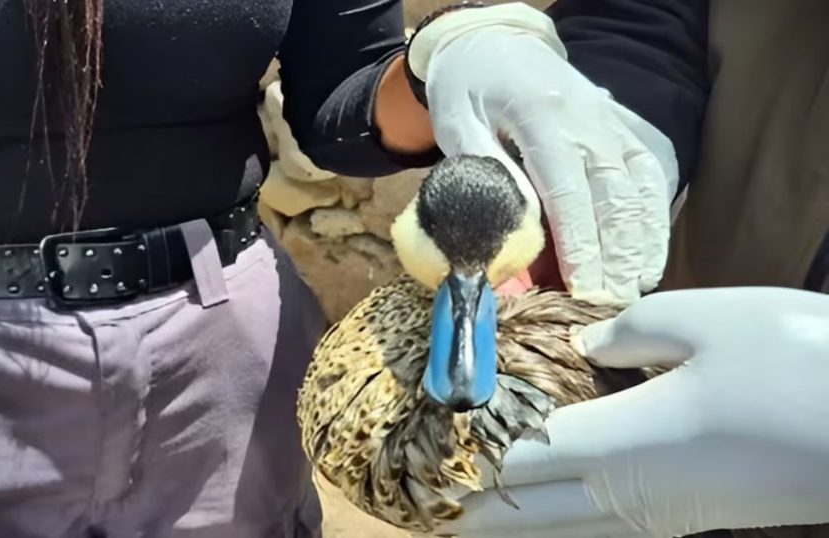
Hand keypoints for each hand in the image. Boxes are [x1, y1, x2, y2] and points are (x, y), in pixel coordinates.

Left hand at [408, 3, 678, 304]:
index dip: (579, 244)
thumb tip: (514, 231)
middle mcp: (589, 118)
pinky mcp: (627, 128)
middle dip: (616, 257)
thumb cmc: (468, 89)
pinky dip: (655, 219)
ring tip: (634, 290)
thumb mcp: (456, 126)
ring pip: (643, 189)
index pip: (567, 189)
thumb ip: (486, 174)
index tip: (582, 287)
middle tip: (611, 307)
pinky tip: (648, 257)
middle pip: (614, 196)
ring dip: (642, 244)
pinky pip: (653, 175)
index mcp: (541, 114)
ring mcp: (614, 122)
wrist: (496, 44)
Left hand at [438, 287, 828, 536]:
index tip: (422, 449)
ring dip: (510, 523)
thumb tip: (577, 342)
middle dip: (472, 510)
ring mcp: (661, 513)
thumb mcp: (701, 321)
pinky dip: (557, 524)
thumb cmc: (793, 365)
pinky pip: (601, 529)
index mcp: (619, 442)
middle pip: (529, 510)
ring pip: (564, 529)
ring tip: (466, 521)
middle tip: (425, 510)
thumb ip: (623, 331)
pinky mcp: (689, 517)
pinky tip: (548, 516)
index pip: (514, 455)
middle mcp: (629, 490)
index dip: (463, 453)